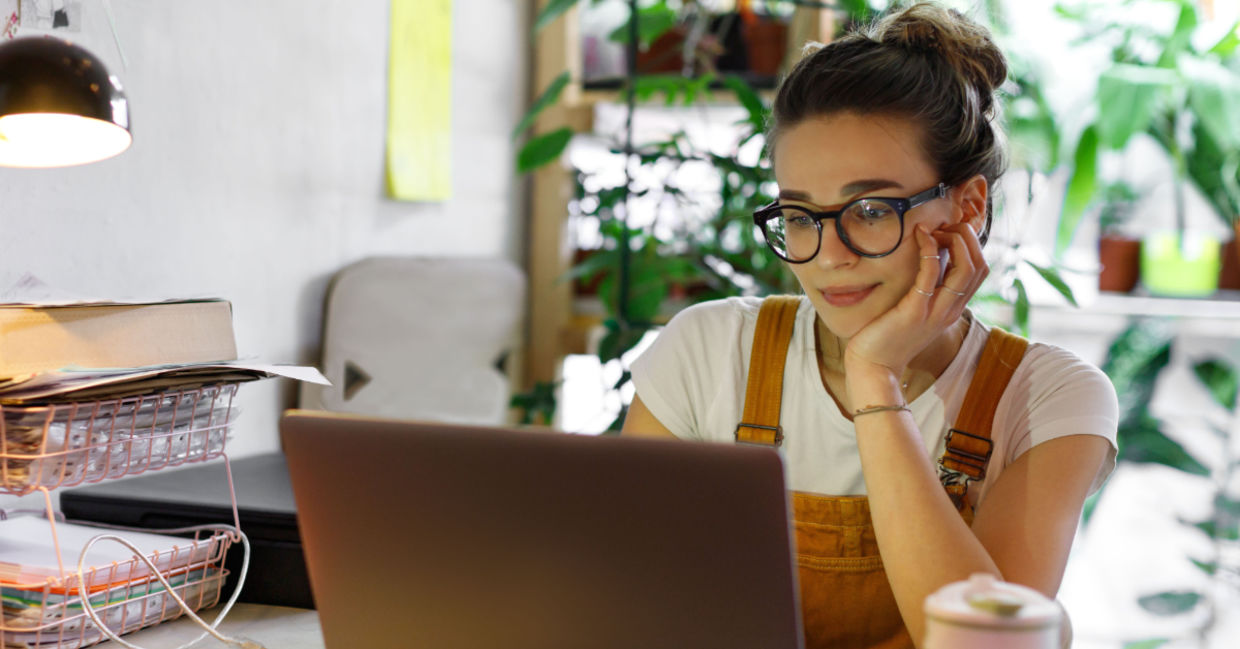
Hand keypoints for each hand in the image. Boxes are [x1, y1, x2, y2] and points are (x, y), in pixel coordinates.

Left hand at [842, 222, 988, 388]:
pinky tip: (920, 236)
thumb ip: (928, 289)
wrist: (874, 367)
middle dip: (967, 237)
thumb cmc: (888, 336)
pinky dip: (930, 250)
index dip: (971, 244)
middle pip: (980, 265)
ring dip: (954, 240)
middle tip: (943, 226)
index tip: (948, 231)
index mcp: (953, 308)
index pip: (980, 270)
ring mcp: (935, 311)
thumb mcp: (916, 310)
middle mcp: (950, 310)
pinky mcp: (915, 311)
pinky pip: (931, 274)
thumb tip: (930, 258)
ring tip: (934, 229)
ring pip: (966, 269)